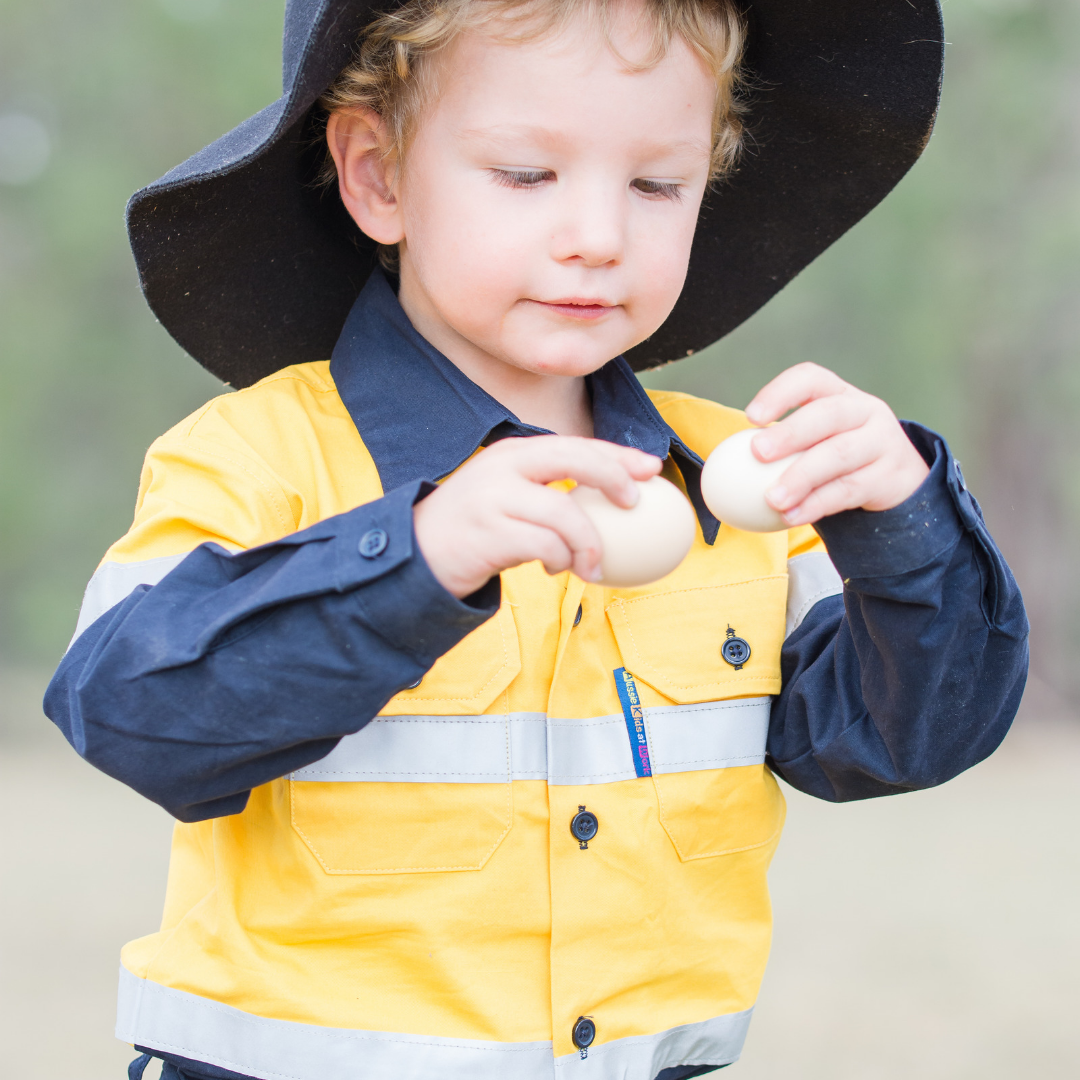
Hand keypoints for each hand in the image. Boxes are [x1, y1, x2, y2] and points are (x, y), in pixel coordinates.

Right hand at [413, 436, 662, 597]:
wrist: (417, 556)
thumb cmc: (475, 530)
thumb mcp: (507, 495)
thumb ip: (548, 492)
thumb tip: (611, 501)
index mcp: (514, 453)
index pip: (575, 444)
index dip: (618, 454)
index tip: (652, 468)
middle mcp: (504, 467)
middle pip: (574, 458)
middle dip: (613, 476)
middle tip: (633, 504)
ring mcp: (494, 498)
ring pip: (565, 512)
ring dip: (588, 543)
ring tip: (590, 565)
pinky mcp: (489, 533)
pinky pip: (545, 545)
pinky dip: (561, 560)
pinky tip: (555, 569)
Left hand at [744, 363, 929, 525]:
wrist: (895, 480)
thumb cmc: (836, 457)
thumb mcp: (815, 440)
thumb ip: (780, 445)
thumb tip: (720, 466)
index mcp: (839, 393)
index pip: (810, 379)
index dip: (780, 393)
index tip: (750, 417)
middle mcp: (864, 410)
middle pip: (828, 415)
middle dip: (790, 433)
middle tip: (757, 452)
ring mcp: (881, 441)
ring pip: (838, 456)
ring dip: (800, 478)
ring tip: (771, 498)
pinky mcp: (888, 476)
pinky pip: (848, 491)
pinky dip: (815, 505)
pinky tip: (789, 516)